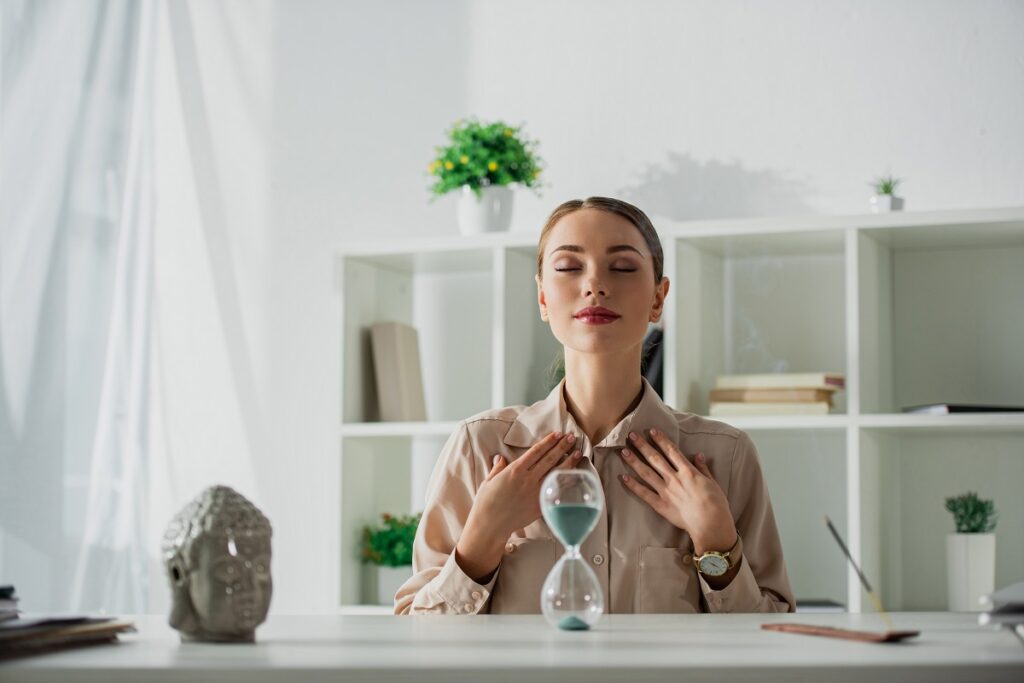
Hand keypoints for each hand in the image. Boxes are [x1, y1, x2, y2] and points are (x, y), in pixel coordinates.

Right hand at [456, 432, 581, 582]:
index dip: (548, 441)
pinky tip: (574, 476)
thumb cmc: (486, 503)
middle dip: (562, 447)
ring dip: (568, 462)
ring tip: (578, 452)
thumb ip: (498, 468)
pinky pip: (556, 490)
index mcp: (515, 470)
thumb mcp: (489, 481)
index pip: (536, 451)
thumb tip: (500, 458)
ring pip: (556, 473)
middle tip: (572, 437)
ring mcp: (536, 492)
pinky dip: (566, 482)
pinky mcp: (540, 505)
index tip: (557, 434)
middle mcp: (528, 479)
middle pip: (549, 459)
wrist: (490, 525)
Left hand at [617, 428, 735, 553]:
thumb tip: (698, 454)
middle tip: (631, 435)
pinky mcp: (661, 505)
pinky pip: (644, 494)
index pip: (671, 451)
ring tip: (623, 451)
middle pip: (655, 458)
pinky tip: (623, 477)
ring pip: (646, 473)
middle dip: (643, 445)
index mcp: (688, 471)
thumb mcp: (712, 482)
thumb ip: (703, 468)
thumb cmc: (716, 504)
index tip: (651, 430)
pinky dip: (633, 485)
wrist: (711, 524)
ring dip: (634, 461)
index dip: (661, 439)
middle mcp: (674, 478)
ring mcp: (666, 491)